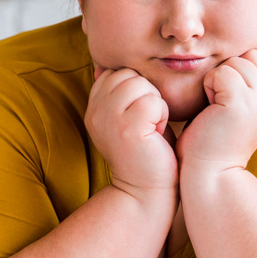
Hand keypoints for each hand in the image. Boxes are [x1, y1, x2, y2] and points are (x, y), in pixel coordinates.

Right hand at [85, 66, 177, 200]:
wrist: (147, 192)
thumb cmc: (148, 153)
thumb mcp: (129, 116)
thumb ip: (121, 93)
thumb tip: (104, 66)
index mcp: (94, 106)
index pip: (118, 72)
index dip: (137, 89)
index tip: (140, 116)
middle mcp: (95, 111)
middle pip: (128, 74)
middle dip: (147, 94)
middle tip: (148, 123)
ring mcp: (107, 119)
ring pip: (140, 84)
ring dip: (155, 104)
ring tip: (152, 127)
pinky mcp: (126, 129)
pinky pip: (152, 101)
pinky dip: (161, 115)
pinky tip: (156, 134)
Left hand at [177, 49, 256, 176]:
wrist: (211, 172)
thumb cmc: (215, 139)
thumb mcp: (241, 106)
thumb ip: (248, 81)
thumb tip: (245, 52)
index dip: (237, 72)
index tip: (229, 101)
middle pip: (247, 55)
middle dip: (227, 74)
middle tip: (221, 105)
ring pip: (233, 62)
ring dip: (216, 81)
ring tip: (217, 108)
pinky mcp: (242, 101)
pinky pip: (220, 73)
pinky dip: (208, 88)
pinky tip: (211, 110)